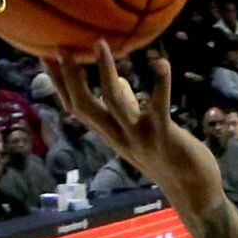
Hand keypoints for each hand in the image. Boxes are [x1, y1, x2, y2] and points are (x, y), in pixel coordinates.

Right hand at [43, 44, 221, 207]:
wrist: (193, 193)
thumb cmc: (169, 156)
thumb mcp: (140, 132)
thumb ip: (127, 108)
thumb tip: (120, 82)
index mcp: (110, 134)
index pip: (75, 108)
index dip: (58, 84)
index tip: (44, 56)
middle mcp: (119, 136)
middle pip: (84, 105)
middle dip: (69, 76)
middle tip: (60, 46)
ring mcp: (139, 136)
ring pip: (113, 101)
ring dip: (105, 71)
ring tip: (100, 43)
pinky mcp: (164, 136)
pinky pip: (158, 106)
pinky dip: (160, 83)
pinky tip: (160, 62)